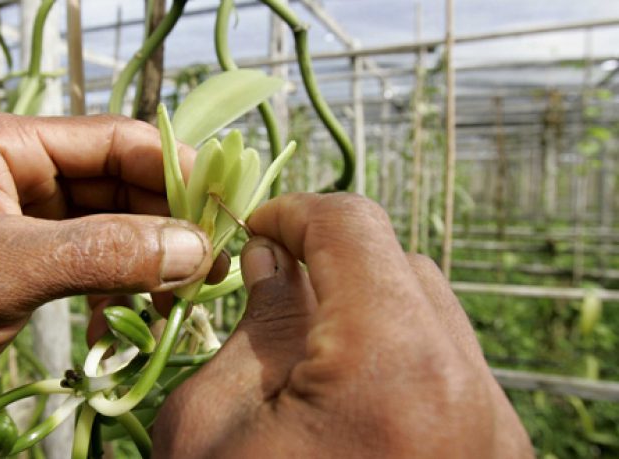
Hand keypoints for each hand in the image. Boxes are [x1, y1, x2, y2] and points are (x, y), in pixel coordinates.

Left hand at [0, 114, 216, 454]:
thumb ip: (100, 253)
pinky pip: (93, 263)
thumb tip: (193, 247)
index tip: (224, 210)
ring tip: (181, 299)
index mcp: (6, 146)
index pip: (114, 140)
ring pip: (112, 226)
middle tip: (214, 266)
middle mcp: (20, 173)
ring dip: (149, 260)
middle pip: (121, 183)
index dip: (175, 169)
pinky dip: (119, 288)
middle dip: (168, 223)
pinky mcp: (26, 263)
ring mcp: (24, 219)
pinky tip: (129, 320)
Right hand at [153, 193, 532, 457]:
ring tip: (306, 350)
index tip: (253, 234)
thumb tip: (275, 263)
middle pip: (401, 263)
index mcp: (390, 363)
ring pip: (432, 312)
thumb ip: (251, 328)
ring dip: (367, 305)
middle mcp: (468, 386)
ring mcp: (494, 426)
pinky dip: (396, 353)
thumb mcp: (209, 428)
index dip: (293, 213)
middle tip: (271, 291)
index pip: (353, 226)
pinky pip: (448, 366)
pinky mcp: (497, 454)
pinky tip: (347, 395)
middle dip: (331, 261)